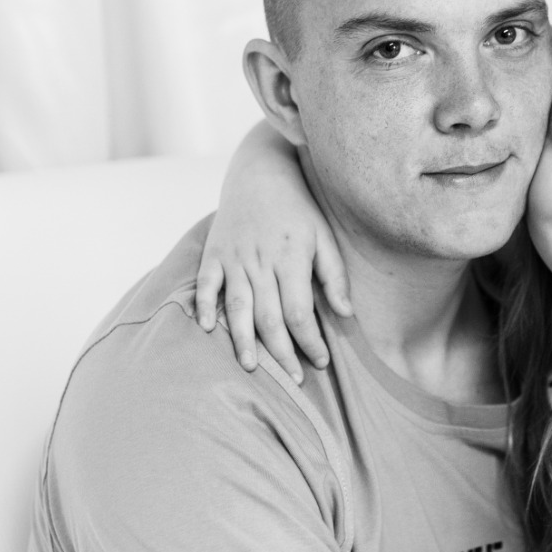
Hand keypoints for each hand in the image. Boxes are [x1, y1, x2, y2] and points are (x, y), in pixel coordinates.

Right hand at [194, 126, 351, 378]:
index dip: (310, 341)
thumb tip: (345, 313)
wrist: (260, 171)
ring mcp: (234, 258)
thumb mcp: (324, 236)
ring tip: (252, 367)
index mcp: (291, 258)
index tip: (322, 360)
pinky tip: (208, 329)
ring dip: (243, 341)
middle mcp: (260, 261)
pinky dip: (205, 306)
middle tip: (295, 380)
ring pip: (238, 307)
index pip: (300, 312)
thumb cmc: (298, 208)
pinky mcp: (214, 253)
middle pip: (269, 318)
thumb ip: (334, 275)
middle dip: (283, 353)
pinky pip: (206, 284)